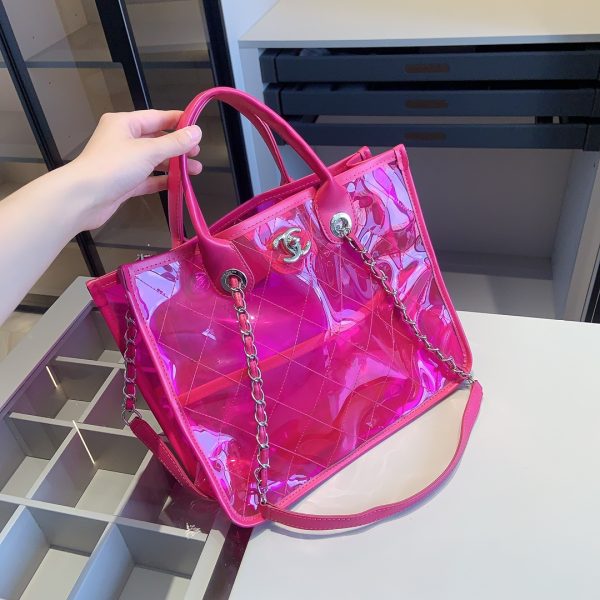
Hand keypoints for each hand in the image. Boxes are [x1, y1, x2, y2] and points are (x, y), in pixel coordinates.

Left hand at [67, 109, 202, 230]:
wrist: (83, 198)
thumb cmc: (113, 167)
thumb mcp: (148, 151)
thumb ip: (175, 143)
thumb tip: (196, 132)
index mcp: (124, 123)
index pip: (157, 117)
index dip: (178, 121)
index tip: (197, 127)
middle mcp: (123, 140)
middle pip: (156, 140)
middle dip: (178, 147)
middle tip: (197, 153)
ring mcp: (123, 162)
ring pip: (154, 160)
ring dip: (174, 165)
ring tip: (195, 170)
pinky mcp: (124, 183)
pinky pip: (148, 178)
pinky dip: (163, 180)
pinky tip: (179, 184)